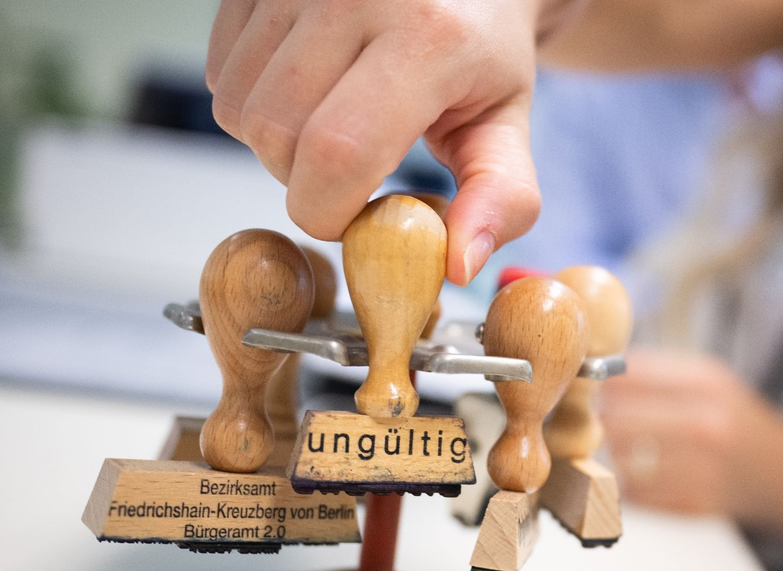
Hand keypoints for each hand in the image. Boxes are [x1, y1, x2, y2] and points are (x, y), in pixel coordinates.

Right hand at [206, 0, 542, 283]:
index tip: (359, 219)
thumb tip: (458, 266)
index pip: (339, 151)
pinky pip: (221, 76)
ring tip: (336, 125)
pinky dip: (256, 105)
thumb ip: (500, 199)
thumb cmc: (480, 48)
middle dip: (306, 184)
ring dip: (277, 146)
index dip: (331, 211)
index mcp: (428, 35)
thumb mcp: (505, 123)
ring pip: (238, 111)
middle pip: (277, 137)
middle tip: (356, 171)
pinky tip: (309, 91)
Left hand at [600, 348, 782, 516]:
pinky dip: (628, 482)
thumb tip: (591, 366)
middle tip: (594, 417)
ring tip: (618, 445)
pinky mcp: (693, 505)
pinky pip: (634, 493)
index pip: (625, 376)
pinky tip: (640, 472)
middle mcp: (706, 427)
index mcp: (706, 385)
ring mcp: (701, 470)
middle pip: (615, 419)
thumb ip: (653, 370)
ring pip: (619, 459)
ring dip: (611, 453)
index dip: (598, 380)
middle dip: (598, 417)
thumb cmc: (735, 419)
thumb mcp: (708, 378)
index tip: (589, 383)